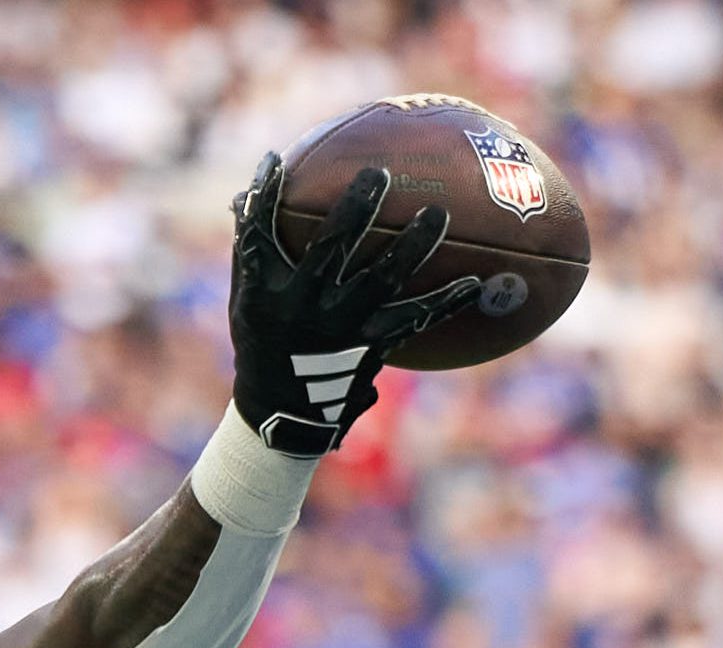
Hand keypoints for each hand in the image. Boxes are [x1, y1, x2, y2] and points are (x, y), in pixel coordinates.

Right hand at [228, 153, 480, 455]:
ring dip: (409, 246)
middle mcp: (305, 309)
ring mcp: (342, 329)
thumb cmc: (262, 341)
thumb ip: (250, 246)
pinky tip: (478, 282)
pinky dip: (447, 302)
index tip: (276, 161)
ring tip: (436, 214)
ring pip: (379, 280)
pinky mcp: (372, 347)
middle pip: (330, 250)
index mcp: (267, 293)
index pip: (259, 237)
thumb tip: (253, 183)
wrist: (283, 410)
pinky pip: (415, 320)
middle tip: (378, 174)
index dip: (266, 200)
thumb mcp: (244, 299)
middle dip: (353, 211)